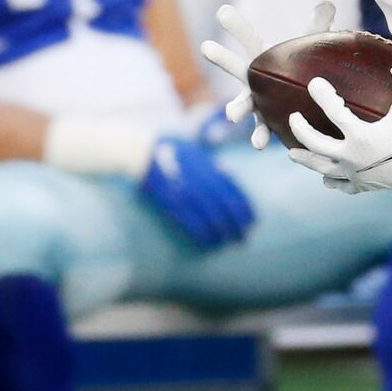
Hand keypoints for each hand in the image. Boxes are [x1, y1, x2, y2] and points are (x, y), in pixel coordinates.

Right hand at [139, 135, 256, 249]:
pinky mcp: (169, 198)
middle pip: (223, 202)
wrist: (138, 150)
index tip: (253, 220)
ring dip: (221, 229)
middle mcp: (198, 175)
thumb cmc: (165, 148)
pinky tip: (209, 242)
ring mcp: (184, 187)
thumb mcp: (191, 148)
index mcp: (206, 163)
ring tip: (229, 242)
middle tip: (245, 237)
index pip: (232, 188)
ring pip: (208, 212)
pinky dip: (201, 231)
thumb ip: (208, 162)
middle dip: (237, 221)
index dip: (244, 206)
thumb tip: (226, 171)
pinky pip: (189, 218)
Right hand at [200, 0, 333, 148]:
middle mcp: (252, 81)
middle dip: (221, 57)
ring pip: (241, 105)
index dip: (236, 26)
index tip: (222, 11)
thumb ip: (317, 28)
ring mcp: (256, 104)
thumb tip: (328, 4)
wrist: (304, 106)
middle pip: (234, 66)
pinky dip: (258, 137)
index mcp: (261, 59)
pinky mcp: (265, 125)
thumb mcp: (310, 49)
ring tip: (231, 114)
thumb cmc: (301, 72)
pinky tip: (259, 143)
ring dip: (235, 108)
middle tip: (206, 46)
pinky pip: (260, 132)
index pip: (247, 38)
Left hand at [286, 65, 391, 197]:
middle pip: (316, 143)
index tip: (314, 84)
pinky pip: (343, 185)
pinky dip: (332, 181)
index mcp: (360, 136)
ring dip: (306, 159)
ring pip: (322, 167)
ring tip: (292, 154)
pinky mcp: (365, 185)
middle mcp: (351, 157)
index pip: (333, 111)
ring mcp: (356, 173)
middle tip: (293, 118)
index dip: (322, 95)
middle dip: (301, 130)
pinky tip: (326, 180)